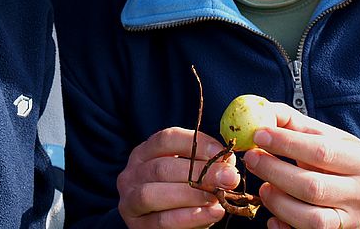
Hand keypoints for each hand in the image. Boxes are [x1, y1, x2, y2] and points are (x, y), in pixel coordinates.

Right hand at [116, 126, 241, 228]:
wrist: (163, 221)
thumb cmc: (179, 191)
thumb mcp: (188, 172)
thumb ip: (205, 165)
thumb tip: (227, 162)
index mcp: (144, 152)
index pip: (166, 139)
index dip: (195, 143)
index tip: (222, 152)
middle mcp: (131, 173)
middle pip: (161, 168)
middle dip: (199, 172)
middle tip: (230, 177)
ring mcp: (129, 200)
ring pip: (154, 194)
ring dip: (191, 195)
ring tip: (218, 197)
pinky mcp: (136, 226)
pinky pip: (162, 222)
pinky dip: (189, 218)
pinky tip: (213, 213)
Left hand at [241, 104, 359, 228]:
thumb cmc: (338, 157)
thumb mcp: (324, 135)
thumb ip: (292, 121)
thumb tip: (261, 110)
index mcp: (359, 160)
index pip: (322, 151)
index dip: (287, 143)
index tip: (258, 134)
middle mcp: (358, 193)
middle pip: (313, 187)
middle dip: (275, 172)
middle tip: (251, 158)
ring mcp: (349, 219)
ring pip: (312, 219)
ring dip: (279, 202)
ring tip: (263, 188)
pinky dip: (285, 227)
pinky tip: (272, 215)